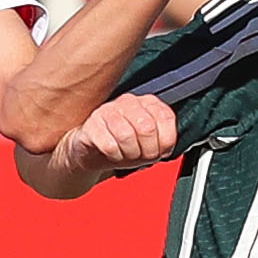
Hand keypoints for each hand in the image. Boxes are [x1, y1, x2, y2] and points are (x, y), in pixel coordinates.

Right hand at [48, 90, 177, 178]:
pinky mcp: (91, 125)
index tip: (157, 151)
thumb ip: (165, 142)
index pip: (166, 120)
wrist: (91, 151)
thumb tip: (167, 147)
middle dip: (146, 151)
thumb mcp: (149, 144)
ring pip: (126, 135)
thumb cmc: (123, 146)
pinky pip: (108, 145)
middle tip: (140, 156)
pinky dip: (114, 156)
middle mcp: (128, 102)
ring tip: (125, 155)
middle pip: (147, 128)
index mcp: (148, 103)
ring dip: (129, 154)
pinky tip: (112, 154)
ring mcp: (108, 111)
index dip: (164, 143)